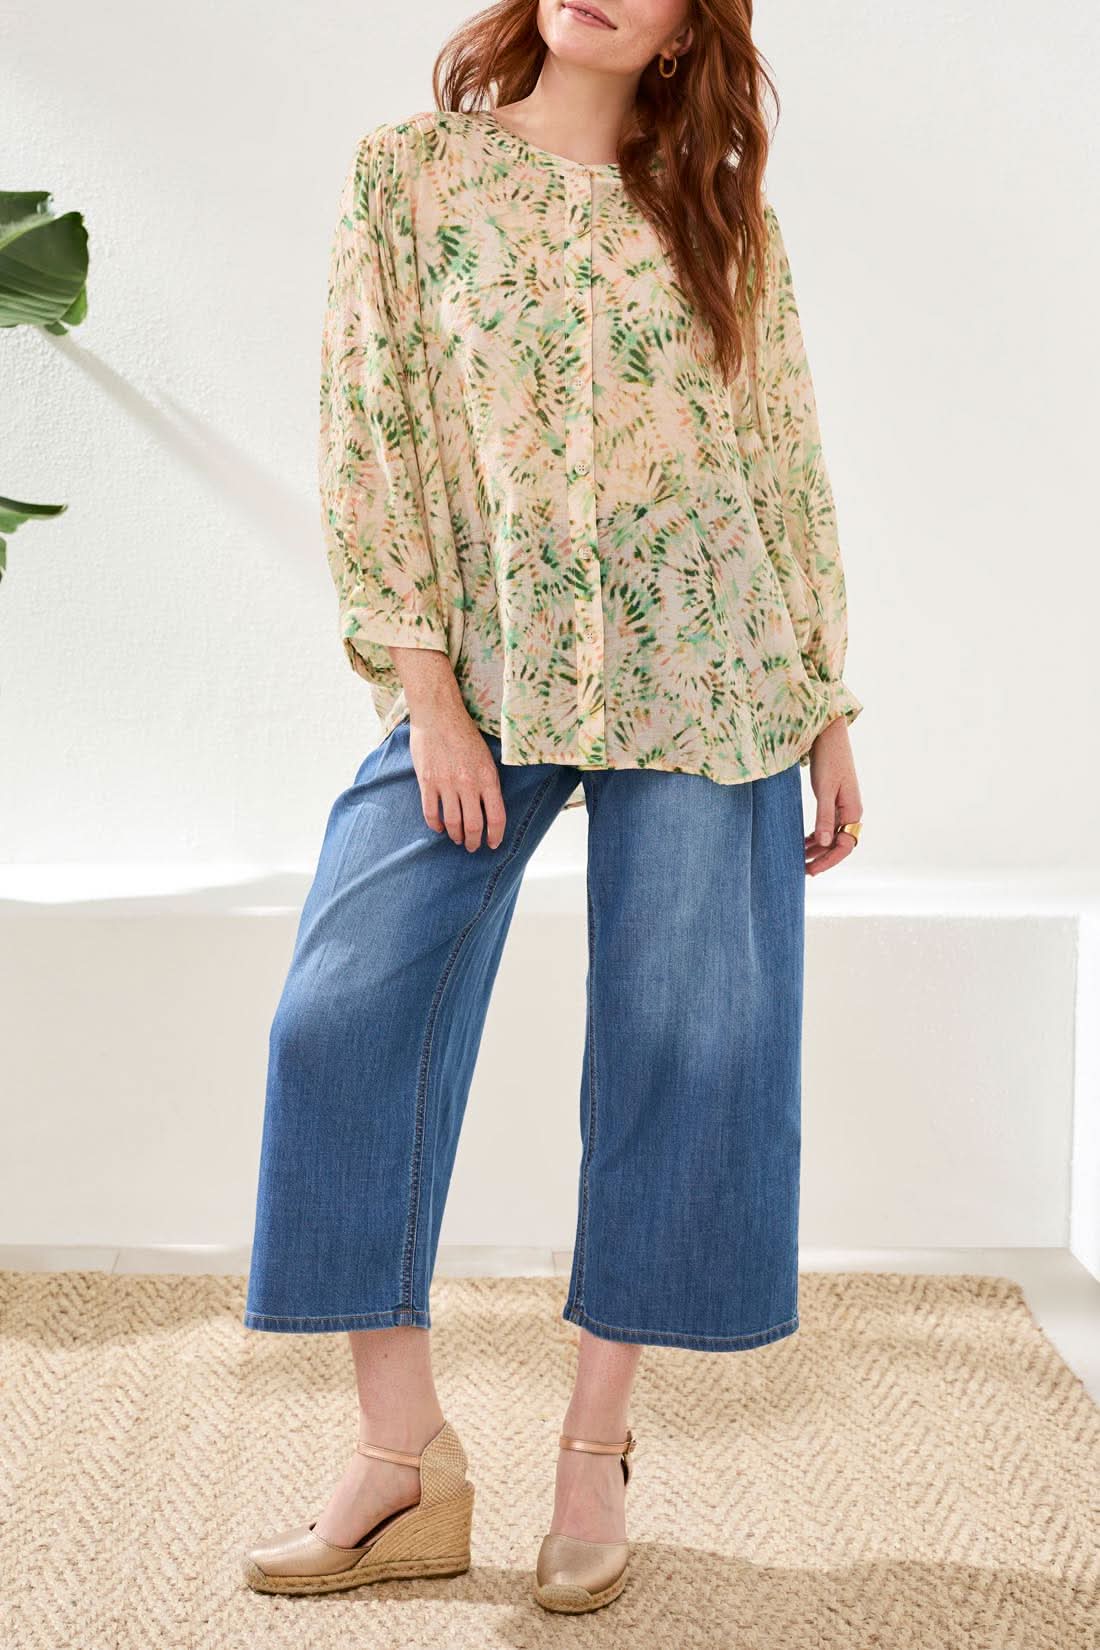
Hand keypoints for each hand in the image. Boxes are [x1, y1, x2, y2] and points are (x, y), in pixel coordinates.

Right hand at [409, 710, 506, 851]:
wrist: (439, 715)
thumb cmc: (465, 734)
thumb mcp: (487, 758)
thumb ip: (488, 783)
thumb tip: (490, 808)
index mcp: (487, 778)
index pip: (496, 817)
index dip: (496, 835)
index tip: (493, 843)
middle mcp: (468, 784)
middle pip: (473, 825)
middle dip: (473, 841)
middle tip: (472, 846)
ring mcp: (446, 784)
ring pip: (453, 823)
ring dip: (456, 836)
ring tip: (457, 839)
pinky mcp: (427, 782)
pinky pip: (431, 812)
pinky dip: (436, 825)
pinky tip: (440, 827)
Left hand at [803, 716, 861, 876]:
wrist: (829, 735)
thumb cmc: (829, 759)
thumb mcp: (824, 790)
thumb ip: (824, 817)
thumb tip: (823, 843)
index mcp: (853, 810)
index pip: (844, 846)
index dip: (828, 861)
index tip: (810, 871)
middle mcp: (851, 812)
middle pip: (839, 845)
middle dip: (822, 859)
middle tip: (802, 870)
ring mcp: (844, 807)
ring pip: (832, 837)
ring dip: (818, 849)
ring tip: (798, 858)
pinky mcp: (835, 801)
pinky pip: (828, 826)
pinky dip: (816, 836)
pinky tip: (804, 842)